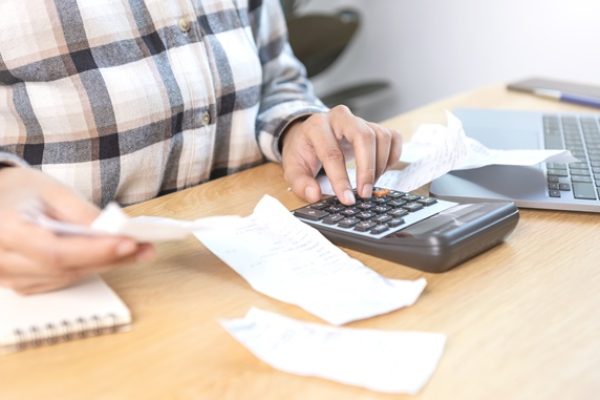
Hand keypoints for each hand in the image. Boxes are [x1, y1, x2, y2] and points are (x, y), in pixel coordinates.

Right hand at [0, 167, 153, 293]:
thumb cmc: (19, 190)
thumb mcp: (51, 189)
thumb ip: (81, 212)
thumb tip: (114, 231)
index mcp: (4, 230)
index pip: (55, 252)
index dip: (95, 251)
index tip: (128, 243)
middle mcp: (0, 261)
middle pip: (64, 268)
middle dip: (109, 258)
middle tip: (145, 248)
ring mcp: (7, 278)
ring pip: (66, 278)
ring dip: (104, 265)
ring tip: (136, 251)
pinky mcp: (20, 284)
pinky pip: (60, 281)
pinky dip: (88, 269)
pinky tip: (111, 257)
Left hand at [281, 105, 402, 204]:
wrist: (310, 135)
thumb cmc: (304, 151)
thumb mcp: (293, 168)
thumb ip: (300, 183)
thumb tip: (314, 195)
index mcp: (316, 126)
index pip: (332, 153)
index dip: (340, 179)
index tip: (347, 199)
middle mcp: (340, 117)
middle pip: (363, 136)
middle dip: (367, 169)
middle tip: (364, 193)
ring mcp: (360, 120)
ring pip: (381, 137)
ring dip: (379, 165)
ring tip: (369, 185)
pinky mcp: (374, 126)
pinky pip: (393, 138)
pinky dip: (391, 157)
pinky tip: (379, 172)